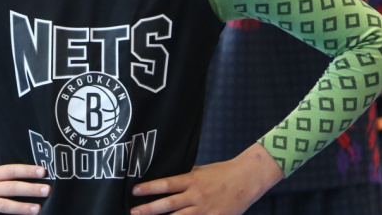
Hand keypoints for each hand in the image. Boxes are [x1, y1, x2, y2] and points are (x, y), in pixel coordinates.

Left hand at [130, 145, 282, 214]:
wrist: (247, 178)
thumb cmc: (223, 172)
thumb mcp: (201, 170)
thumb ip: (186, 177)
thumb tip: (167, 182)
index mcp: (192, 180)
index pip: (166, 184)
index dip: (149, 188)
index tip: (135, 191)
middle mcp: (196, 196)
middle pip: (169, 205)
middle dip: (149, 209)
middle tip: (133, 212)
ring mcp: (206, 210)